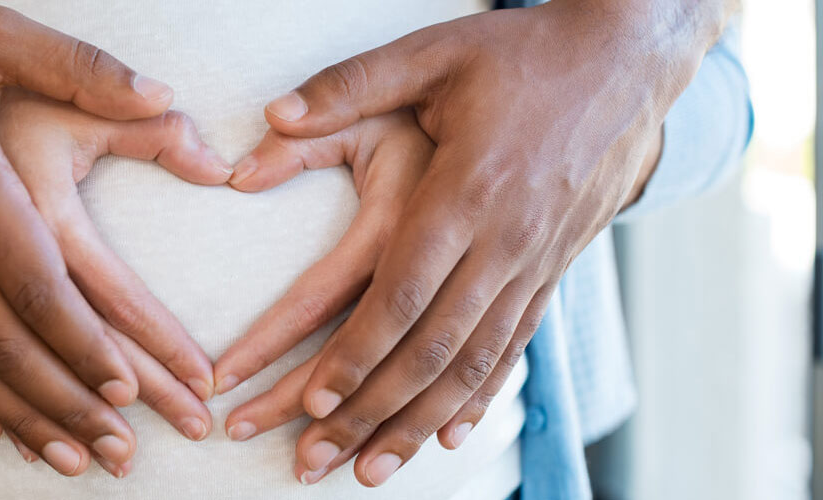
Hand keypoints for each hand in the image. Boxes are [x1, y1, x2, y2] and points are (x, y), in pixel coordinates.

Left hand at [215, 0, 730, 486]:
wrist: (629, 60)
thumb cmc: (524, 55)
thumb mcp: (435, 53)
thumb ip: (351, 85)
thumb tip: (271, 113)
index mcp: (466, 193)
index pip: (402, 294)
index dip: (356, 354)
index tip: (311, 400)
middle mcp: (504, 242)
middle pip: (432, 348)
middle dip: (370, 412)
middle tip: (316, 459)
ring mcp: (536, 262)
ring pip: (473, 364)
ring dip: (418, 423)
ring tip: (370, 470)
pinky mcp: (554, 269)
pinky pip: (514, 348)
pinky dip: (479, 398)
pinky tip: (451, 436)